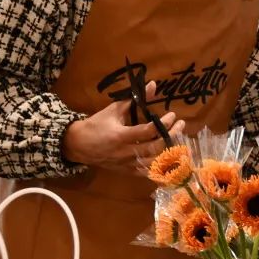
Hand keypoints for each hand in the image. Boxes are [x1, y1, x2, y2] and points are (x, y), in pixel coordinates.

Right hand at [62, 81, 184, 172]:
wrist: (78, 145)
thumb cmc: (96, 124)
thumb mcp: (113, 110)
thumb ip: (135, 100)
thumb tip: (153, 85)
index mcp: (121, 136)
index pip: (148, 131)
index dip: (163, 124)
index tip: (172, 115)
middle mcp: (125, 152)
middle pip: (154, 148)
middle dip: (171, 136)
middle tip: (181, 125)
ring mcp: (126, 164)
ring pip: (153, 163)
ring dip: (169, 151)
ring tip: (179, 139)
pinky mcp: (126, 171)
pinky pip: (146, 173)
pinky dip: (159, 167)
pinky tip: (170, 159)